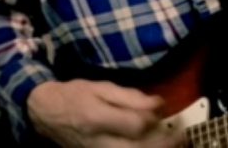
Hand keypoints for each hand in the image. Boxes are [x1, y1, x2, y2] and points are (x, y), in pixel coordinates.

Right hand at [27, 79, 186, 146]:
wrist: (45, 113)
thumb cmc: (75, 95)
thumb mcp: (101, 87)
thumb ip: (130, 97)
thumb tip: (158, 104)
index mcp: (98, 118)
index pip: (135, 126)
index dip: (154, 120)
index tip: (163, 111)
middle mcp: (98, 142)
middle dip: (163, 145)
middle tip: (181, 137)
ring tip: (173, 144)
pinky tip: (151, 147)